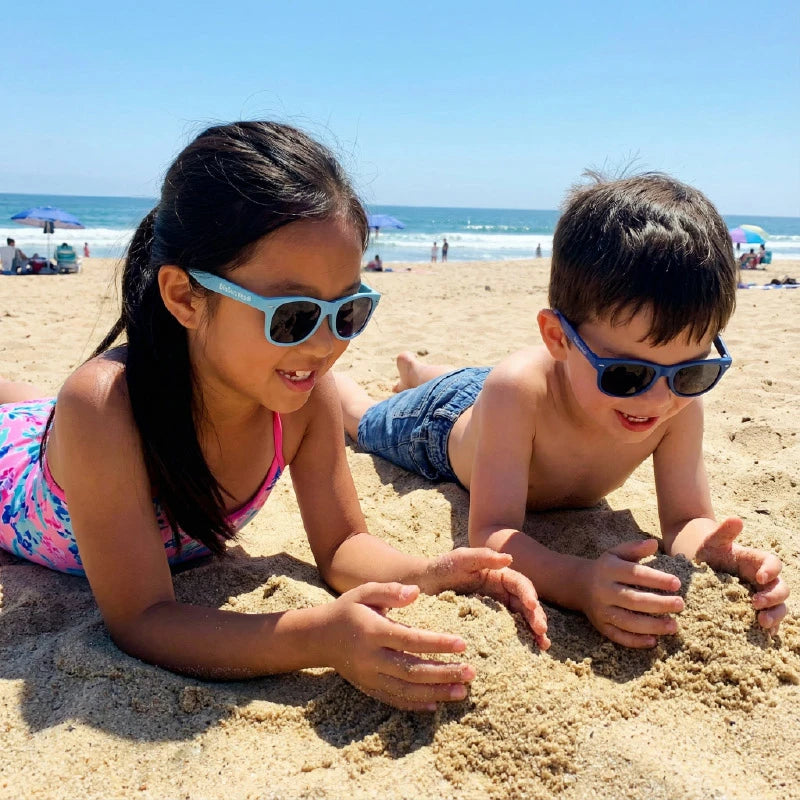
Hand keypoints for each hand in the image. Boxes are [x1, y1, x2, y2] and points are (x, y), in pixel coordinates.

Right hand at [323, 582, 475, 710]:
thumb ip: (390, 590)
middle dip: (444, 673)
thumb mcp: (365, 592)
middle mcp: (370, 657)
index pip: (409, 640)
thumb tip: (415, 593)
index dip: (436, 643)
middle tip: (471, 672)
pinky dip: (415, 704)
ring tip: (462, 691)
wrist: (318, 637)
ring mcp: (368, 676)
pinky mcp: (367, 687)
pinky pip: (393, 700)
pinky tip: (437, 704)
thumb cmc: (348, 609)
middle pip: (412, 670)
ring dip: (436, 692)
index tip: (462, 644)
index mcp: (372, 631)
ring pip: (406, 689)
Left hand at [422, 548, 549, 649]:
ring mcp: (497, 610)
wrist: (424, 585)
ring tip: (542, 645)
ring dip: (534, 631)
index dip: (528, 595)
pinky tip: (528, 653)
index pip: (519, 584)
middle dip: (537, 617)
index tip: (533, 607)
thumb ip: (482, 557)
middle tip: (542, 632)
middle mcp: (502, 593)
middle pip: (526, 605)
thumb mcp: (460, 559)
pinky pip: (507, 632)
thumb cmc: (442, 568)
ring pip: (521, 620)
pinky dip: (519, 641)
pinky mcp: (490, 624)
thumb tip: (509, 558)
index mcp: (499, 576)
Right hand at [584, 539, 683, 648]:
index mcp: (608, 570)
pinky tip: (654, 640)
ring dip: (652, 626)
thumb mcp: (617, 553)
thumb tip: (654, 543)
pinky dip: (636, 641)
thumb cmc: (607, 567)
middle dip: (659, 604)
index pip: (635, 574)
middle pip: (633, 600)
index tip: (677, 583)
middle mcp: (603, 591)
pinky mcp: (600, 626)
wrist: (578, 584)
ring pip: (628, 622)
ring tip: (674, 626)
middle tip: (680, 604)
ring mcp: (601, 610)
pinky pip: (618, 636)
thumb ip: (635, 548)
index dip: (657, 579)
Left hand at [695, 517, 788, 631]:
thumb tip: (736, 519)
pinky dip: (768, 630)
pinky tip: (761, 636)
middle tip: (756, 603)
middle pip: (781, 589)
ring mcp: (760, 597)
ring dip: (775, 616)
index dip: (771, 570)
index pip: (773, 564)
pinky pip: (768, 622)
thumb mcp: (712, 542)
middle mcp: (763, 580)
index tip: (759, 577)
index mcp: (757, 561)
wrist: (697, 569)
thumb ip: (724, 532)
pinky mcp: (753, 612)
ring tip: (761, 623)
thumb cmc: (707, 553)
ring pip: (779, 608)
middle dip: (773, 597)